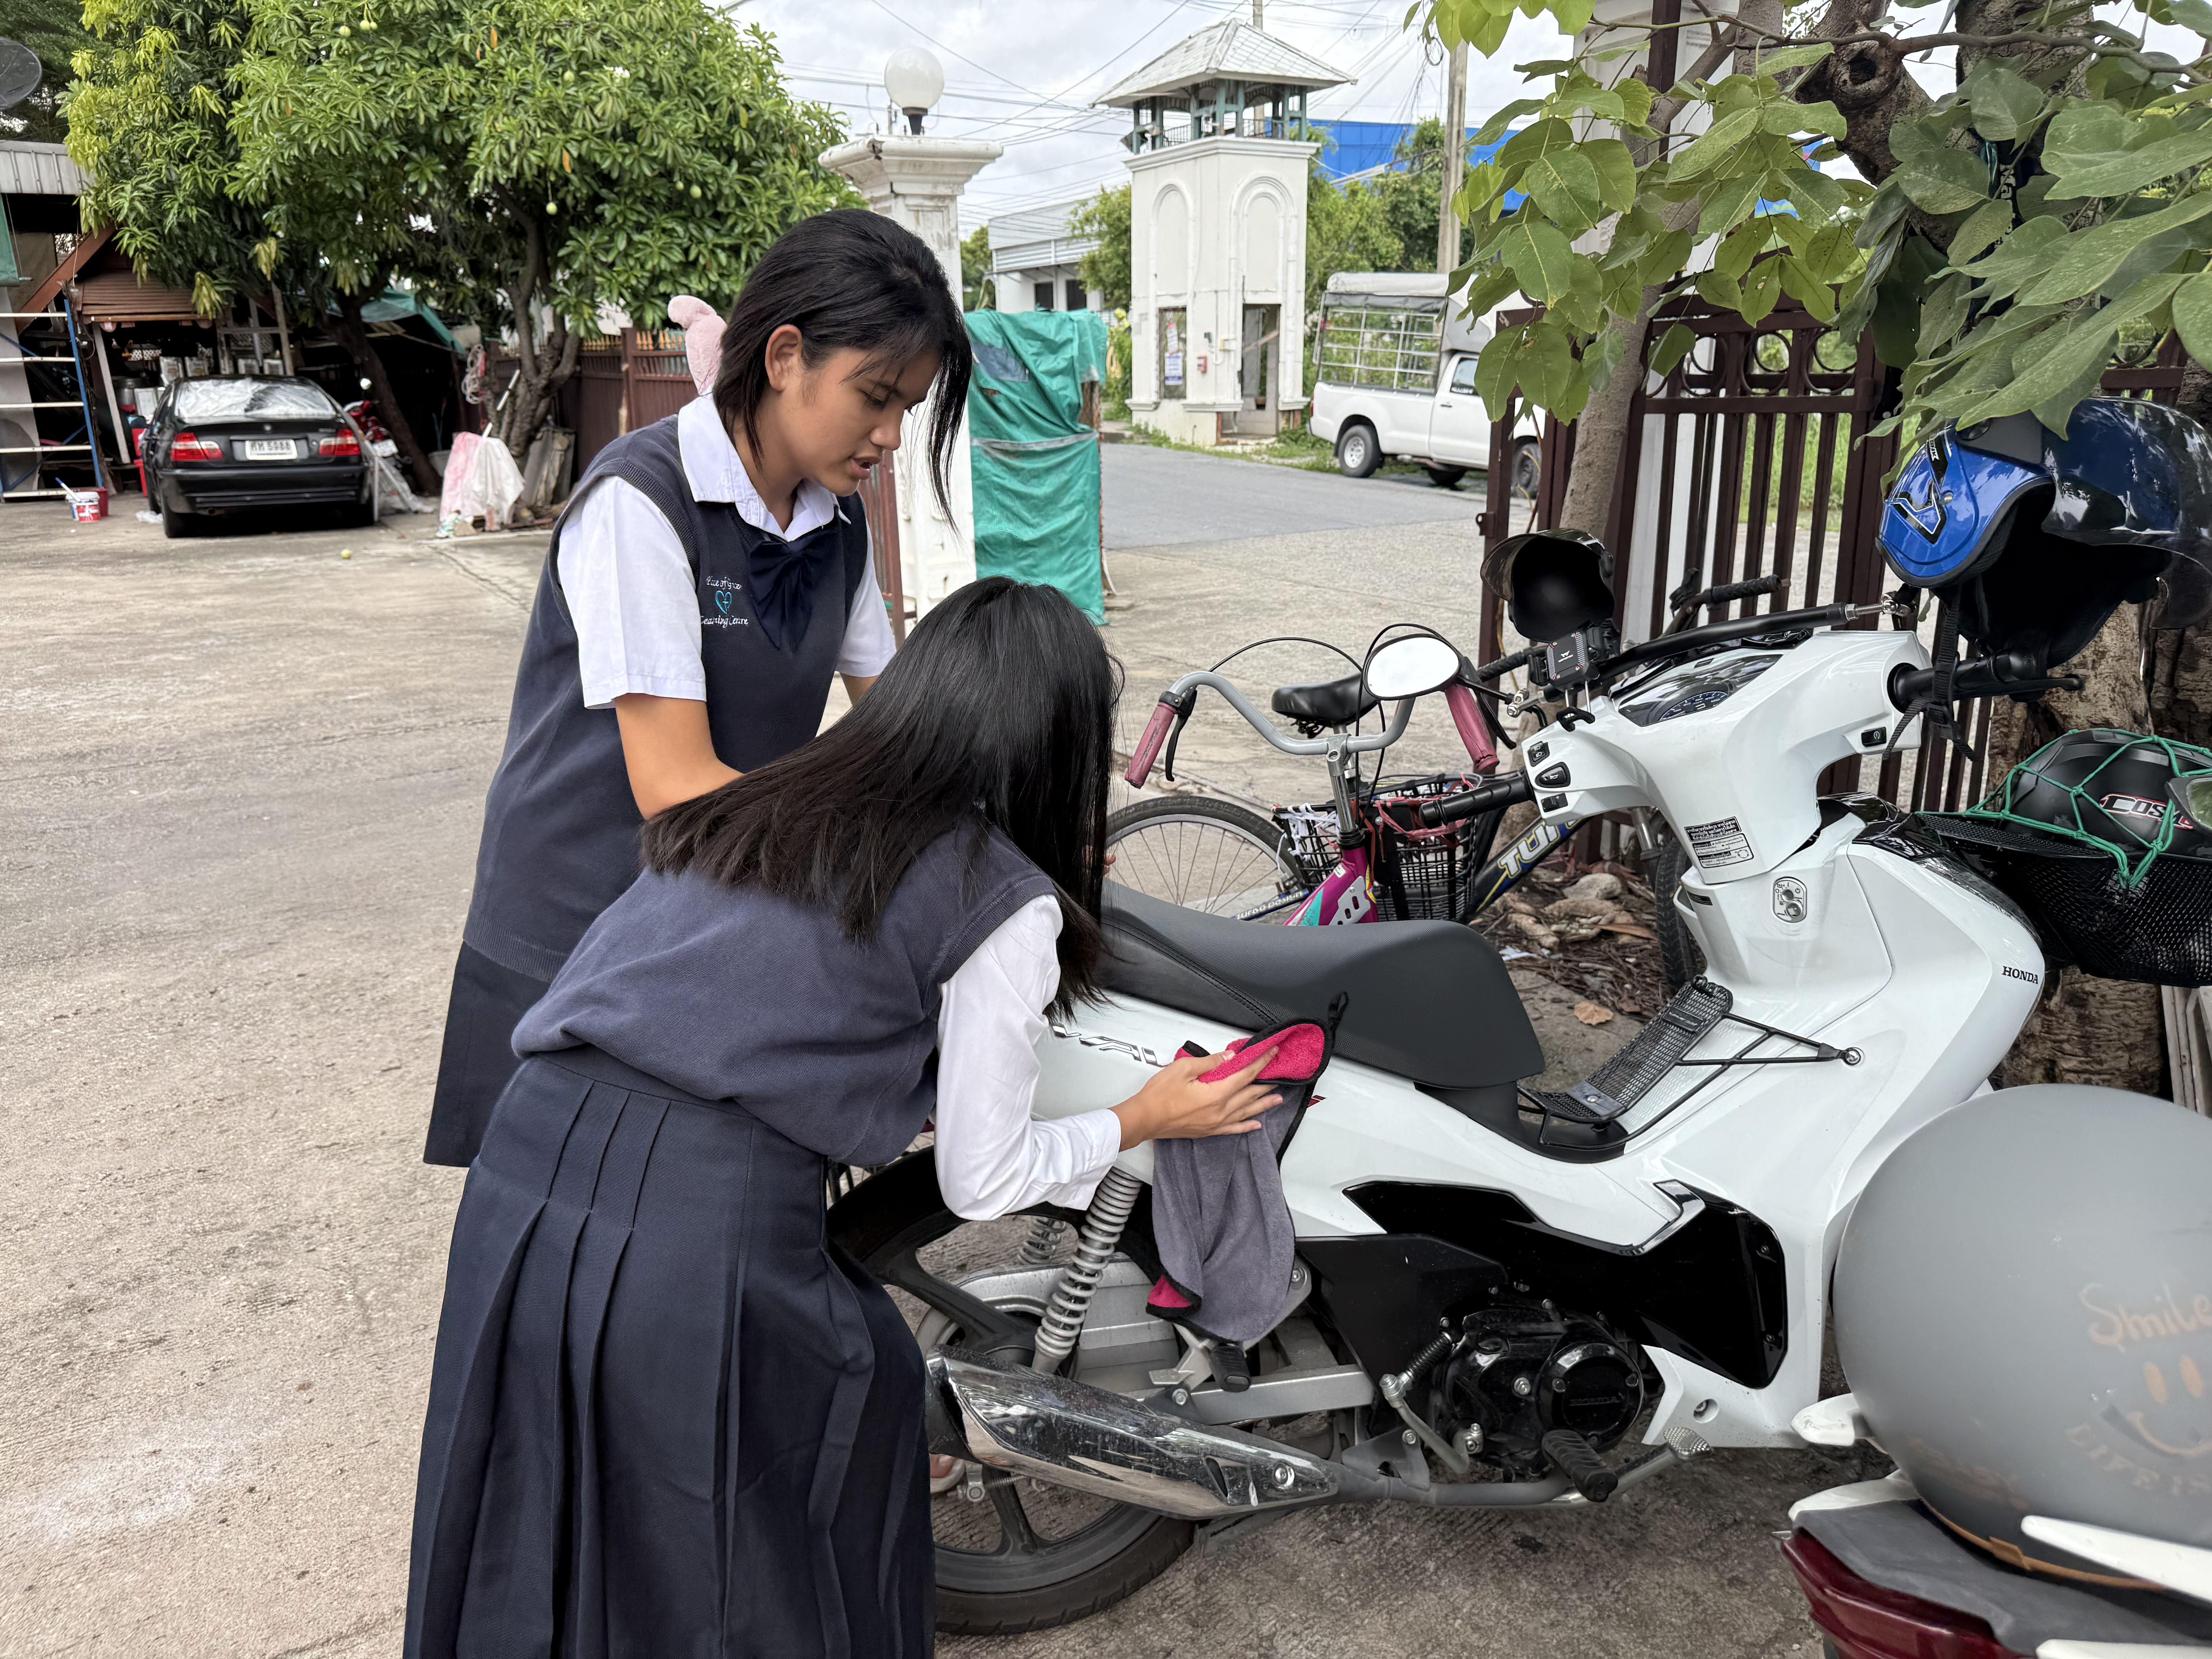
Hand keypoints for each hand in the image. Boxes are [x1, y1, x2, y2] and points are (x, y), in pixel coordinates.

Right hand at [1112, 1047, 1282, 1149]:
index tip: (1272, 1054)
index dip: (1260, 1063)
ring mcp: (1215, 1123)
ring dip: (1263, 1105)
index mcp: (1216, 1094)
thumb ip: (1209, 1063)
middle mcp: (1220, 1111)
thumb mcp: (1183, 1069)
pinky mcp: (1208, 1131)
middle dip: (1266, 1084)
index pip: (1245, 1075)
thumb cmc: (1159, 1095)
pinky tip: (1256, 1124)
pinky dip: (1246, 1126)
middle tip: (1281, 1077)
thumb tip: (1229, 1057)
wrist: (1144, 1119)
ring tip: (1277, 1099)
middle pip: (1249, 1095)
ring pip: (1246, 1112)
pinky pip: (1233, 1128)